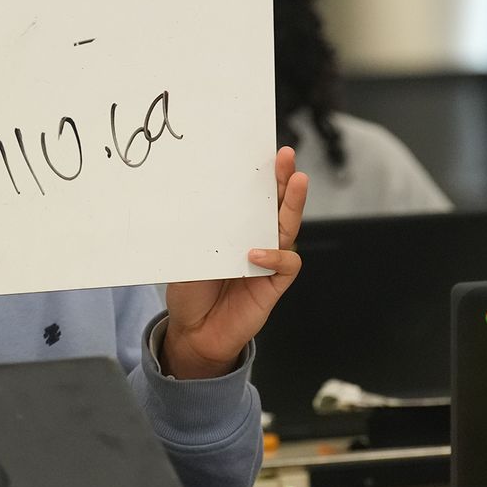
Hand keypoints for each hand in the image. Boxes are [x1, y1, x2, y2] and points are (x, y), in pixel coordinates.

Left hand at [163, 148, 309, 379]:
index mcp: (236, 231)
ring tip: (296, 182)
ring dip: (293, 205)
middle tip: (286, 157)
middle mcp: (256, 241)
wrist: (194, 333)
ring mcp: (268, 262)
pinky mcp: (273, 285)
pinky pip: (287, 264)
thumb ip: (205, 234)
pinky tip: (258, 252)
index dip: (261, 177)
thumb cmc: (191, 293)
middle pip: (277, 206)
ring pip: (288, 228)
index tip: (264, 153)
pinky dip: (276, 256)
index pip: (253, 200)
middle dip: (283, 180)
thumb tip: (207, 206)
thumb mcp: (190, 255)